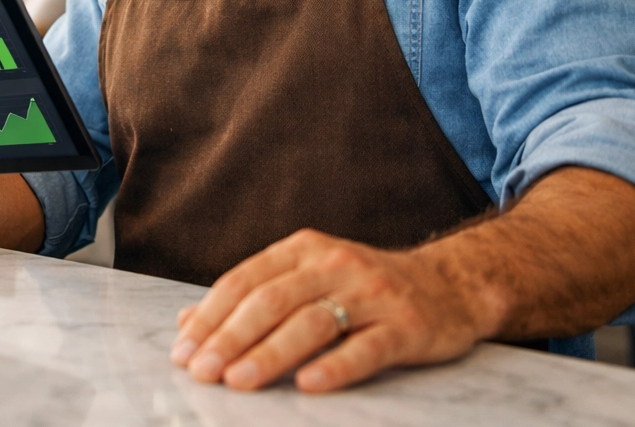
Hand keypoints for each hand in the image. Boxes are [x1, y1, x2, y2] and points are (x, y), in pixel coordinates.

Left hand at [170, 229, 492, 392]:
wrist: (451, 284)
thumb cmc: (365, 287)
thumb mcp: (307, 278)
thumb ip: (252, 296)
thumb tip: (186, 322)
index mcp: (304, 250)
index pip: (245, 280)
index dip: (210, 315)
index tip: (182, 351)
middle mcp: (335, 264)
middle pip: (272, 300)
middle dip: (230, 337)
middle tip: (202, 371)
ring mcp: (373, 293)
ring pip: (313, 322)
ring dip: (271, 353)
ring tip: (239, 381)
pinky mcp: (406, 326)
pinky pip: (366, 347)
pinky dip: (336, 366)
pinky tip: (308, 385)